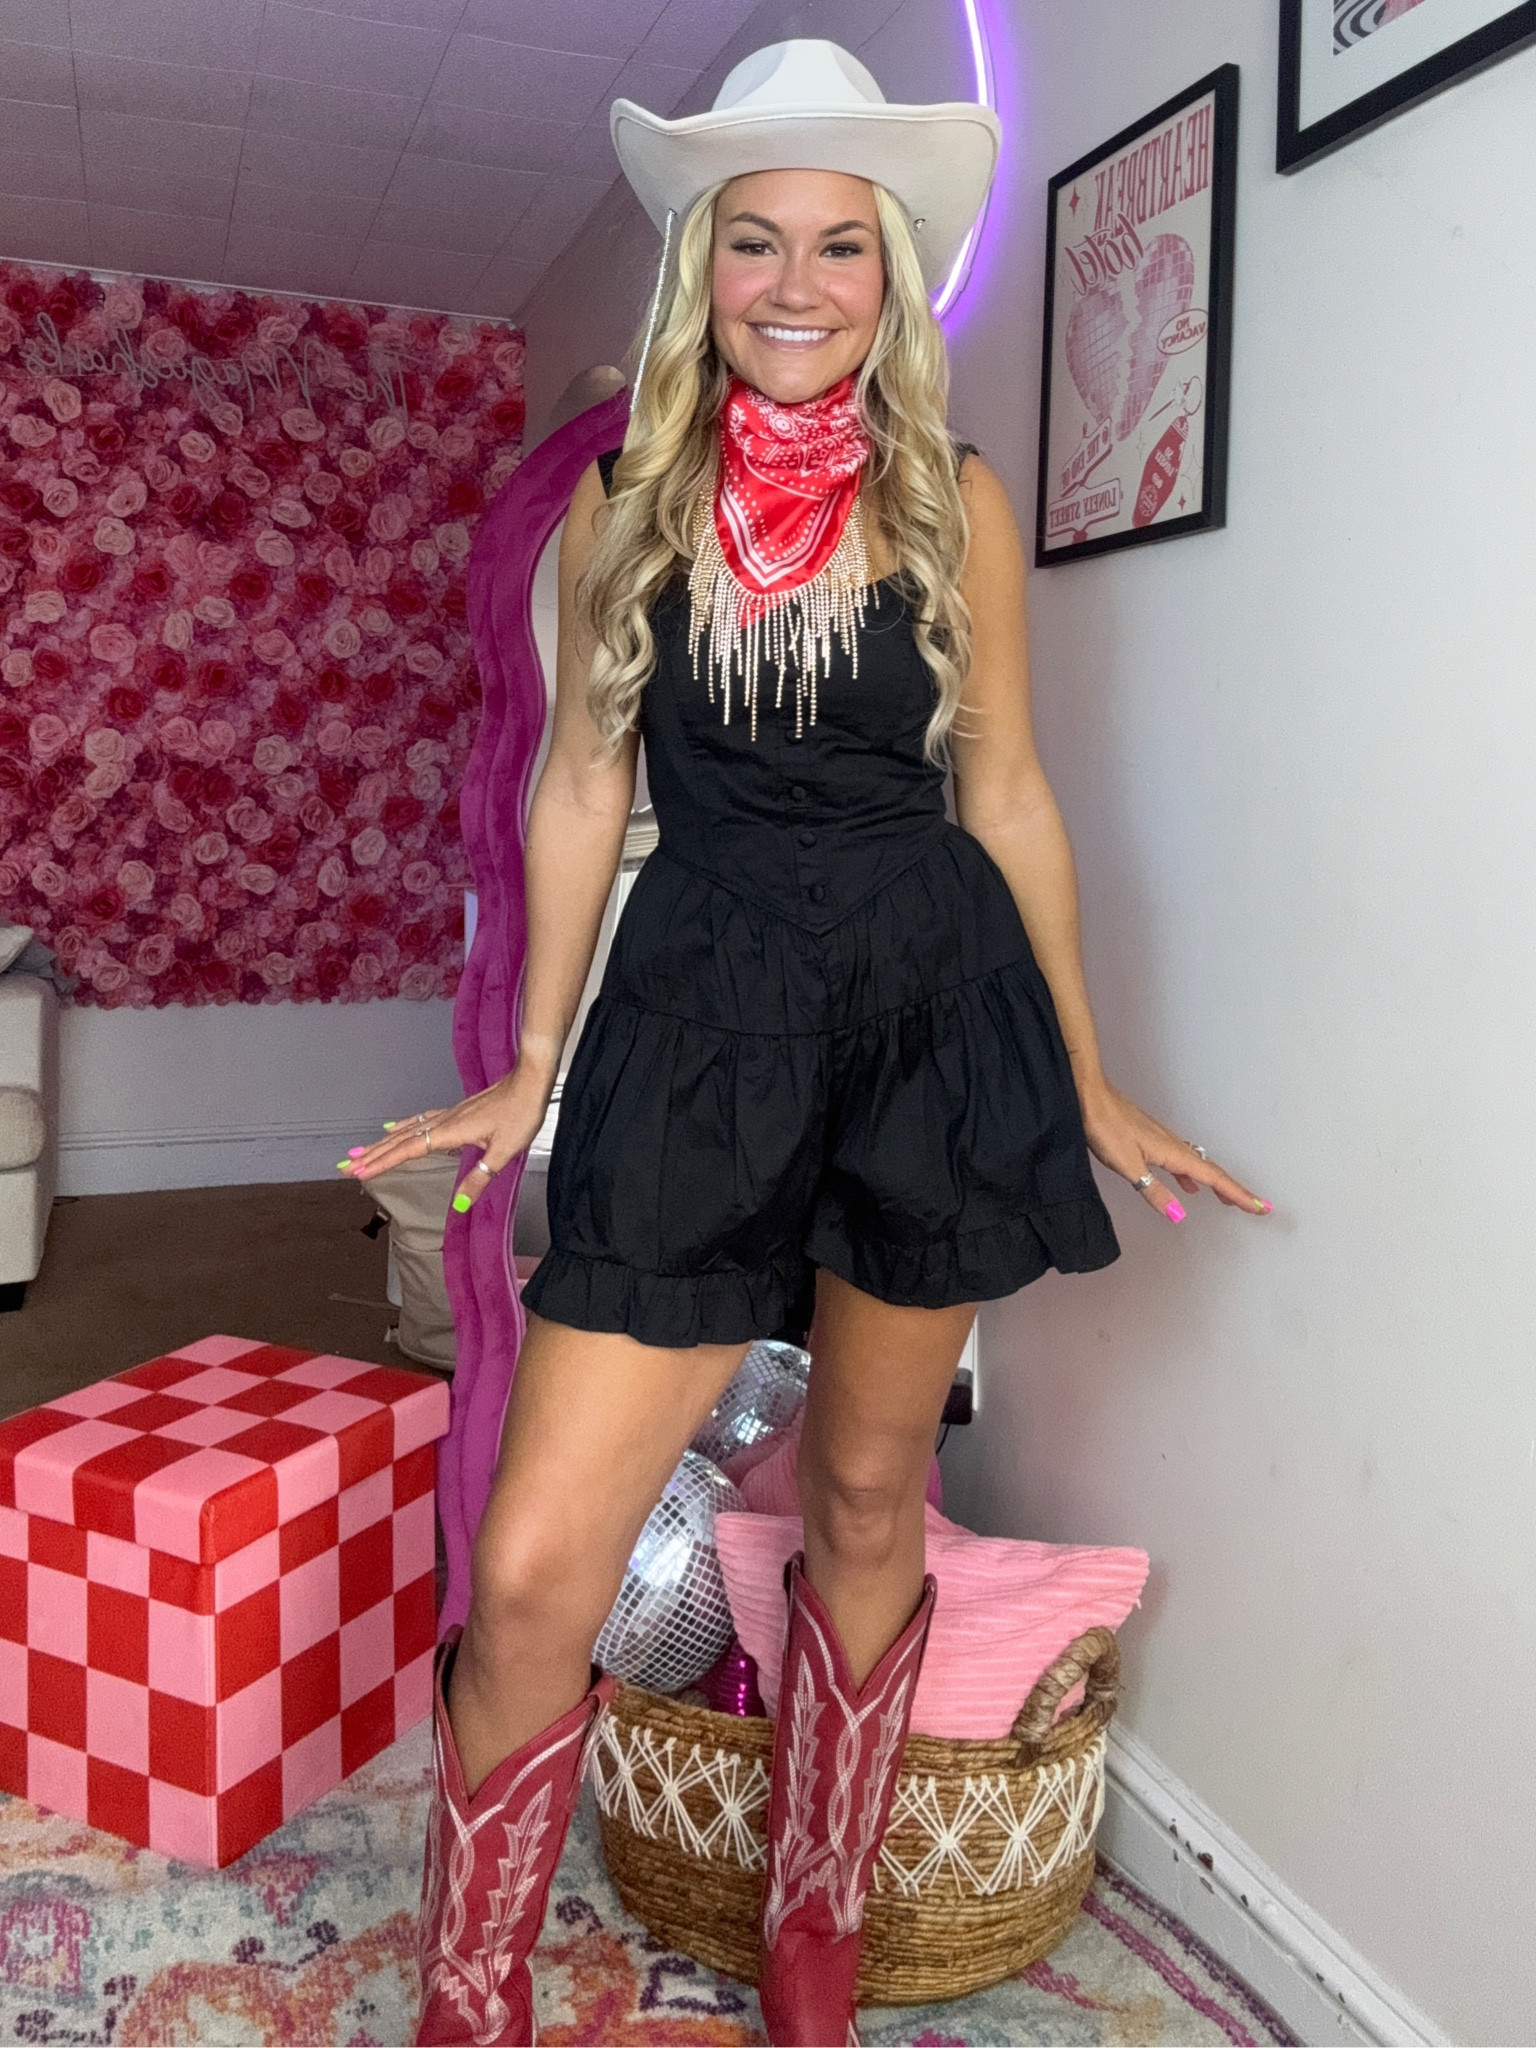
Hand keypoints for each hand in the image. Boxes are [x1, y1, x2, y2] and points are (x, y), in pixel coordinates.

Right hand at [339, 1063, 552, 1213]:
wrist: (530, 1081)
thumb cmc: (521, 1113)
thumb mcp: (504, 1152)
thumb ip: (480, 1178)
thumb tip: (459, 1204)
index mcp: (450, 1132)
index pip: (408, 1150)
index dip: (382, 1163)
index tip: (358, 1172)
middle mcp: (444, 1122)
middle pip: (400, 1140)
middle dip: (373, 1154)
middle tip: (347, 1166)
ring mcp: (449, 1115)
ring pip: (408, 1130)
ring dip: (383, 1142)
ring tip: (362, 1151)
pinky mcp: (457, 1112)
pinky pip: (420, 1121)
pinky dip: (403, 1127)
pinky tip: (396, 1128)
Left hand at [1078, 1076, 1270, 1223]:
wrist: (1088, 1095)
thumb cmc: (1104, 1125)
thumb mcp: (1129, 1166)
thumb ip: (1154, 1191)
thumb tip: (1179, 1214)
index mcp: (1172, 1152)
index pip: (1213, 1178)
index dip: (1238, 1194)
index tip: (1260, 1207)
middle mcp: (1172, 1144)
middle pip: (1212, 1171)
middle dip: (1234, 1190)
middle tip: (1254, 1206)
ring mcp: (1162, 1139)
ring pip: (1196, 1164)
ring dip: (1213, 1182)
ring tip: (1224, 1198)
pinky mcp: (1149, 1137)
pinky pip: (1179, 1159)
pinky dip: (1188, 1174)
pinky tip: (1184, 1183)